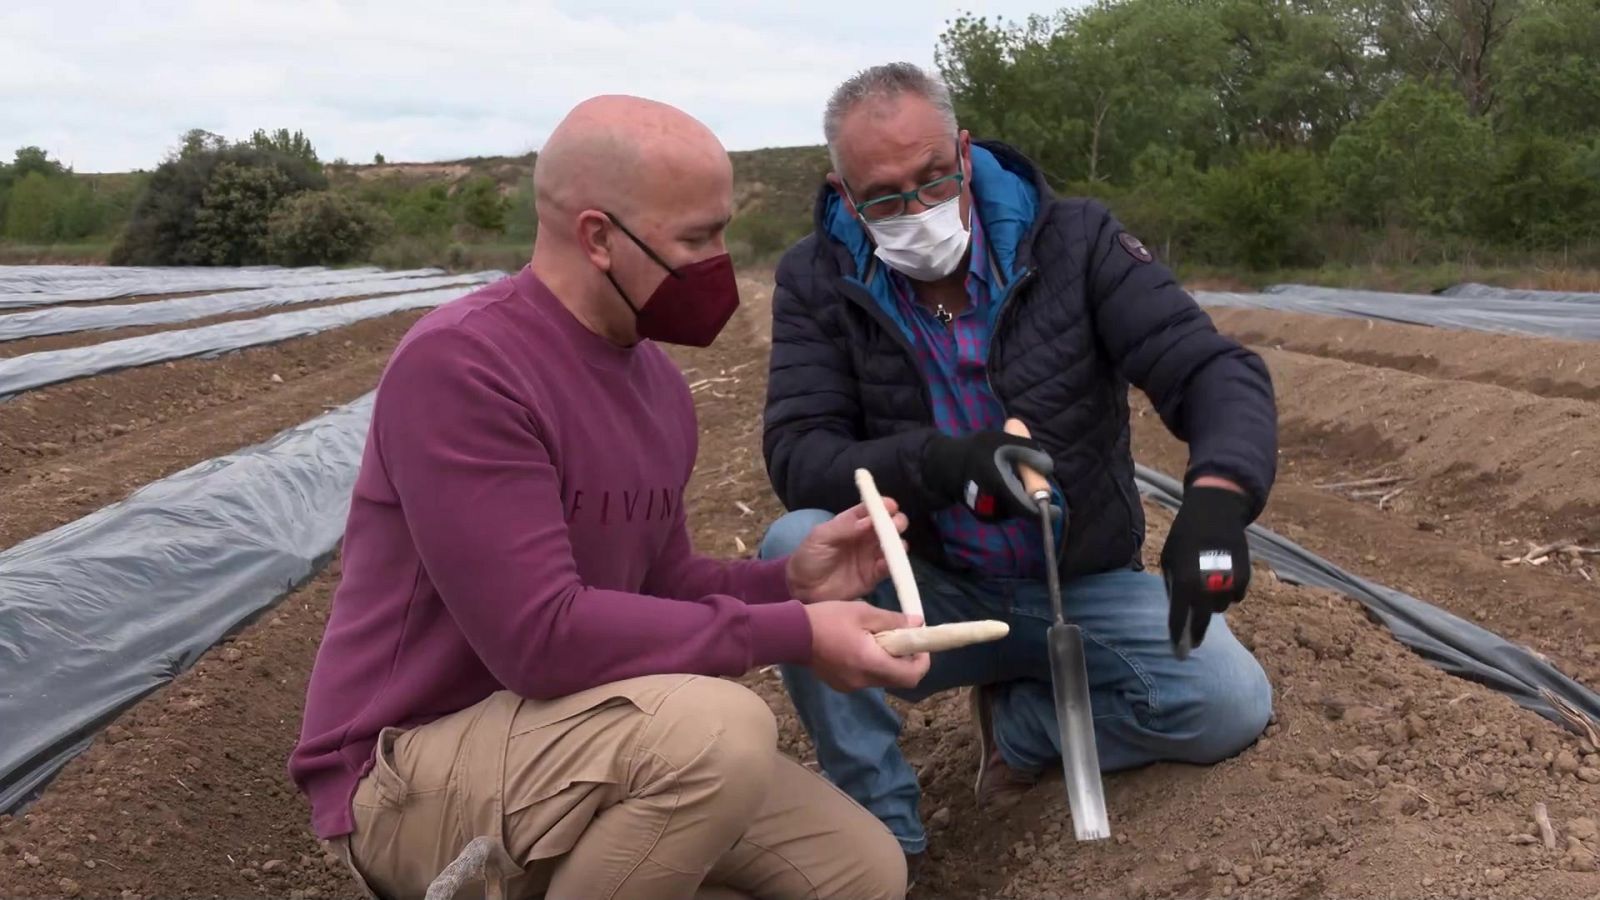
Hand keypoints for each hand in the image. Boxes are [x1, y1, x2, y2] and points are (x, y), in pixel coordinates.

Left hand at [785, 499, 908, 604]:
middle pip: (888, 526)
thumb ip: (843, 527)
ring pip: (893, 546)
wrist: (802, 589)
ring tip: (895, 545)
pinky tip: (888, 563)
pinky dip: (893, 565)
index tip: (890, 506)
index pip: (871, 510)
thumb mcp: (820, 537)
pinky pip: (889, 568)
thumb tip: (869, 521)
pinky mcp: (873, 576)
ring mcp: (871, 556)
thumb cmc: (808, 558)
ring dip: (898, 543)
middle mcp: (865, 537)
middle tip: (896, 525)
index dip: (882, 506)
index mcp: (851, 523)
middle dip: (896, 522)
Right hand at [804, 601, 930, 691]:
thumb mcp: (863, 612)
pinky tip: (858, 645)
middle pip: (897, 679)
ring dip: (886, 661)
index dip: (921, 661)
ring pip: (881, 678)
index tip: (918, 644)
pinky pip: (865, 677)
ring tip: (875, 637)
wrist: (791, 634)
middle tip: (898, 637)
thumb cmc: (828, 619)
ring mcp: (850, 685)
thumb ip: (893, 620)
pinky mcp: (840, 684)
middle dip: (904, 660)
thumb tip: (917, 623)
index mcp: (870, 663)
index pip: (911, 676)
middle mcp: (863, 681)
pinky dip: (870, 664)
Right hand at [922, 431, 1057, 521]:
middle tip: (1025, 475)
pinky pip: (1007, 510)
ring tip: (1010, 475)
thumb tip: (1049, 468)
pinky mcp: (986, 516)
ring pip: (1016, 509)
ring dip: (1020, 496)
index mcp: (1002, 487)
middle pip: (1025, 508)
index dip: (1046, 511)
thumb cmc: (978, 450)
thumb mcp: (1005, 441)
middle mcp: (996, 506)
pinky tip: (1002, 483)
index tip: (1056, 507)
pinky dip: (1010, 499)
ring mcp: (990, 514)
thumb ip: (1030, 452)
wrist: (948, 465)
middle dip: (1031, 495)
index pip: (1029, 509)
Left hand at [1160, 484, 1252, 657]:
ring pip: (1220, 608)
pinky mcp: (1244, 577)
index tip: (1177, 654)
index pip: (1178, 617)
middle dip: (1196, 634)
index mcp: (1183, 581)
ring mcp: (1228, 582)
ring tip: (1206, 590)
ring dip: (1212, 605)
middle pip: (1202, 621)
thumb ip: (1172, 585)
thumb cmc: (1184, 536)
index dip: (1176, 637)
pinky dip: (1228, 593)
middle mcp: (1206, 585)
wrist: (1214, 513)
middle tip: (1193, 644)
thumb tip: (1177, 609)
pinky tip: (1222, 578)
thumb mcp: (1168, 558)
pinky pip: (1235, 596)